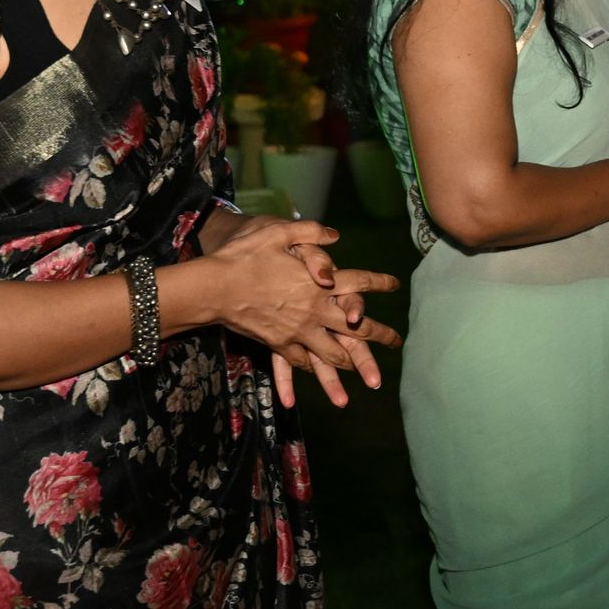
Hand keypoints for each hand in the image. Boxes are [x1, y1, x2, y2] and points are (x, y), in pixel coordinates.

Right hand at [200, 219, 400, 408]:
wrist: (213, 287)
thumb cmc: (245, 255)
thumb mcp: (279, 232)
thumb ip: (311, 233)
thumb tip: (335, 236)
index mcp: (318, 285)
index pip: (358, 283)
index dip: (379, 283)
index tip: (394, 284)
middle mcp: (313, 312)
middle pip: (355, 330)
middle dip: (378, 337)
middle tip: (395, 342)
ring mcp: (296, 332)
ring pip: (331, 355)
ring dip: (351, 365)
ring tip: (366, 375)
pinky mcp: (277, 343)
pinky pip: (299, 362)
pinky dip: (309, 370)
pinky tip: (315, 376)